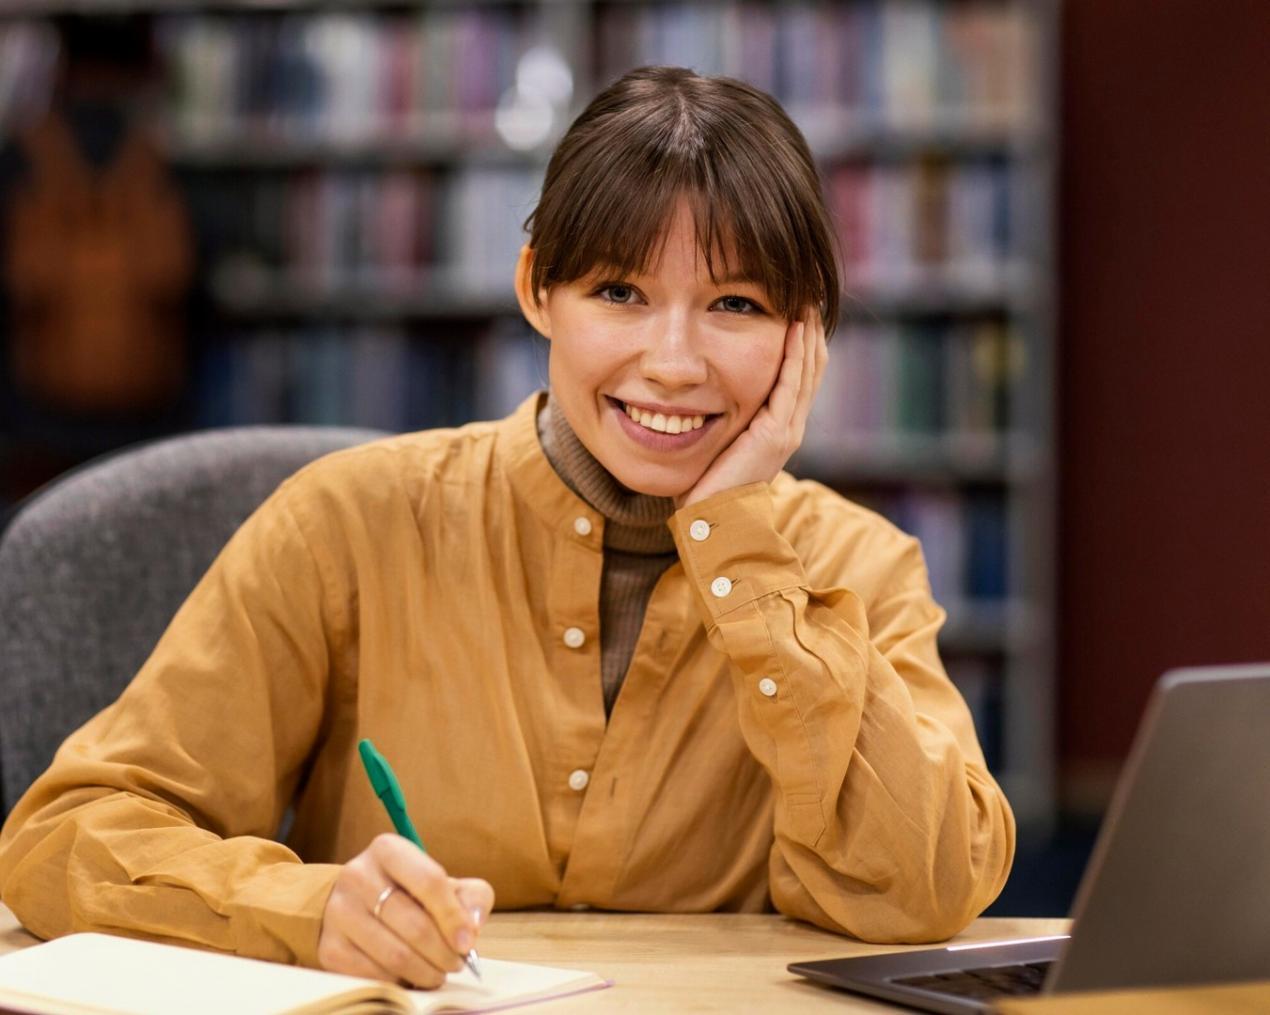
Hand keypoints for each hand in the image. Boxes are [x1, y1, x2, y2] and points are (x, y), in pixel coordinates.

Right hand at [317, 833, 493, 987]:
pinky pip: (373, 976)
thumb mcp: (444, 883)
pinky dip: (399, 982)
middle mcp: (357, 875)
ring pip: (395, 955)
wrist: (356, 904)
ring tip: (438, 972)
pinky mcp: (328, 947)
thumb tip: (473, 925)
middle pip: (414, 924)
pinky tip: (410, 976)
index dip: (454, 916)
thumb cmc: (410, 893)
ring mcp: (338, 912)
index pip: (429, 881)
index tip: (468, 942)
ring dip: (426, 972)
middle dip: (444, 952)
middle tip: (456, 963)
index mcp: (388, 849)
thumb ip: (471, 897)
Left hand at [676, 307, 827, 508]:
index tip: (797, 312)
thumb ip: (725, 420)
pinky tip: (795, 328)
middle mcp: (790, 426)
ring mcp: (787, 430)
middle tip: (808, 296)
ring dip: (807, 334)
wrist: (713, 518)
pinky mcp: (775, 433)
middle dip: (810, 331)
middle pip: (811, 368)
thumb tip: (704, 396)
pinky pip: (791, 383)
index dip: (801, 344)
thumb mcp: (721, 443)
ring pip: (806, 371)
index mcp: (779, 428)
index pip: (799, 376)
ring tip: (807, 302)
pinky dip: (795, 353)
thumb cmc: (708, 486)